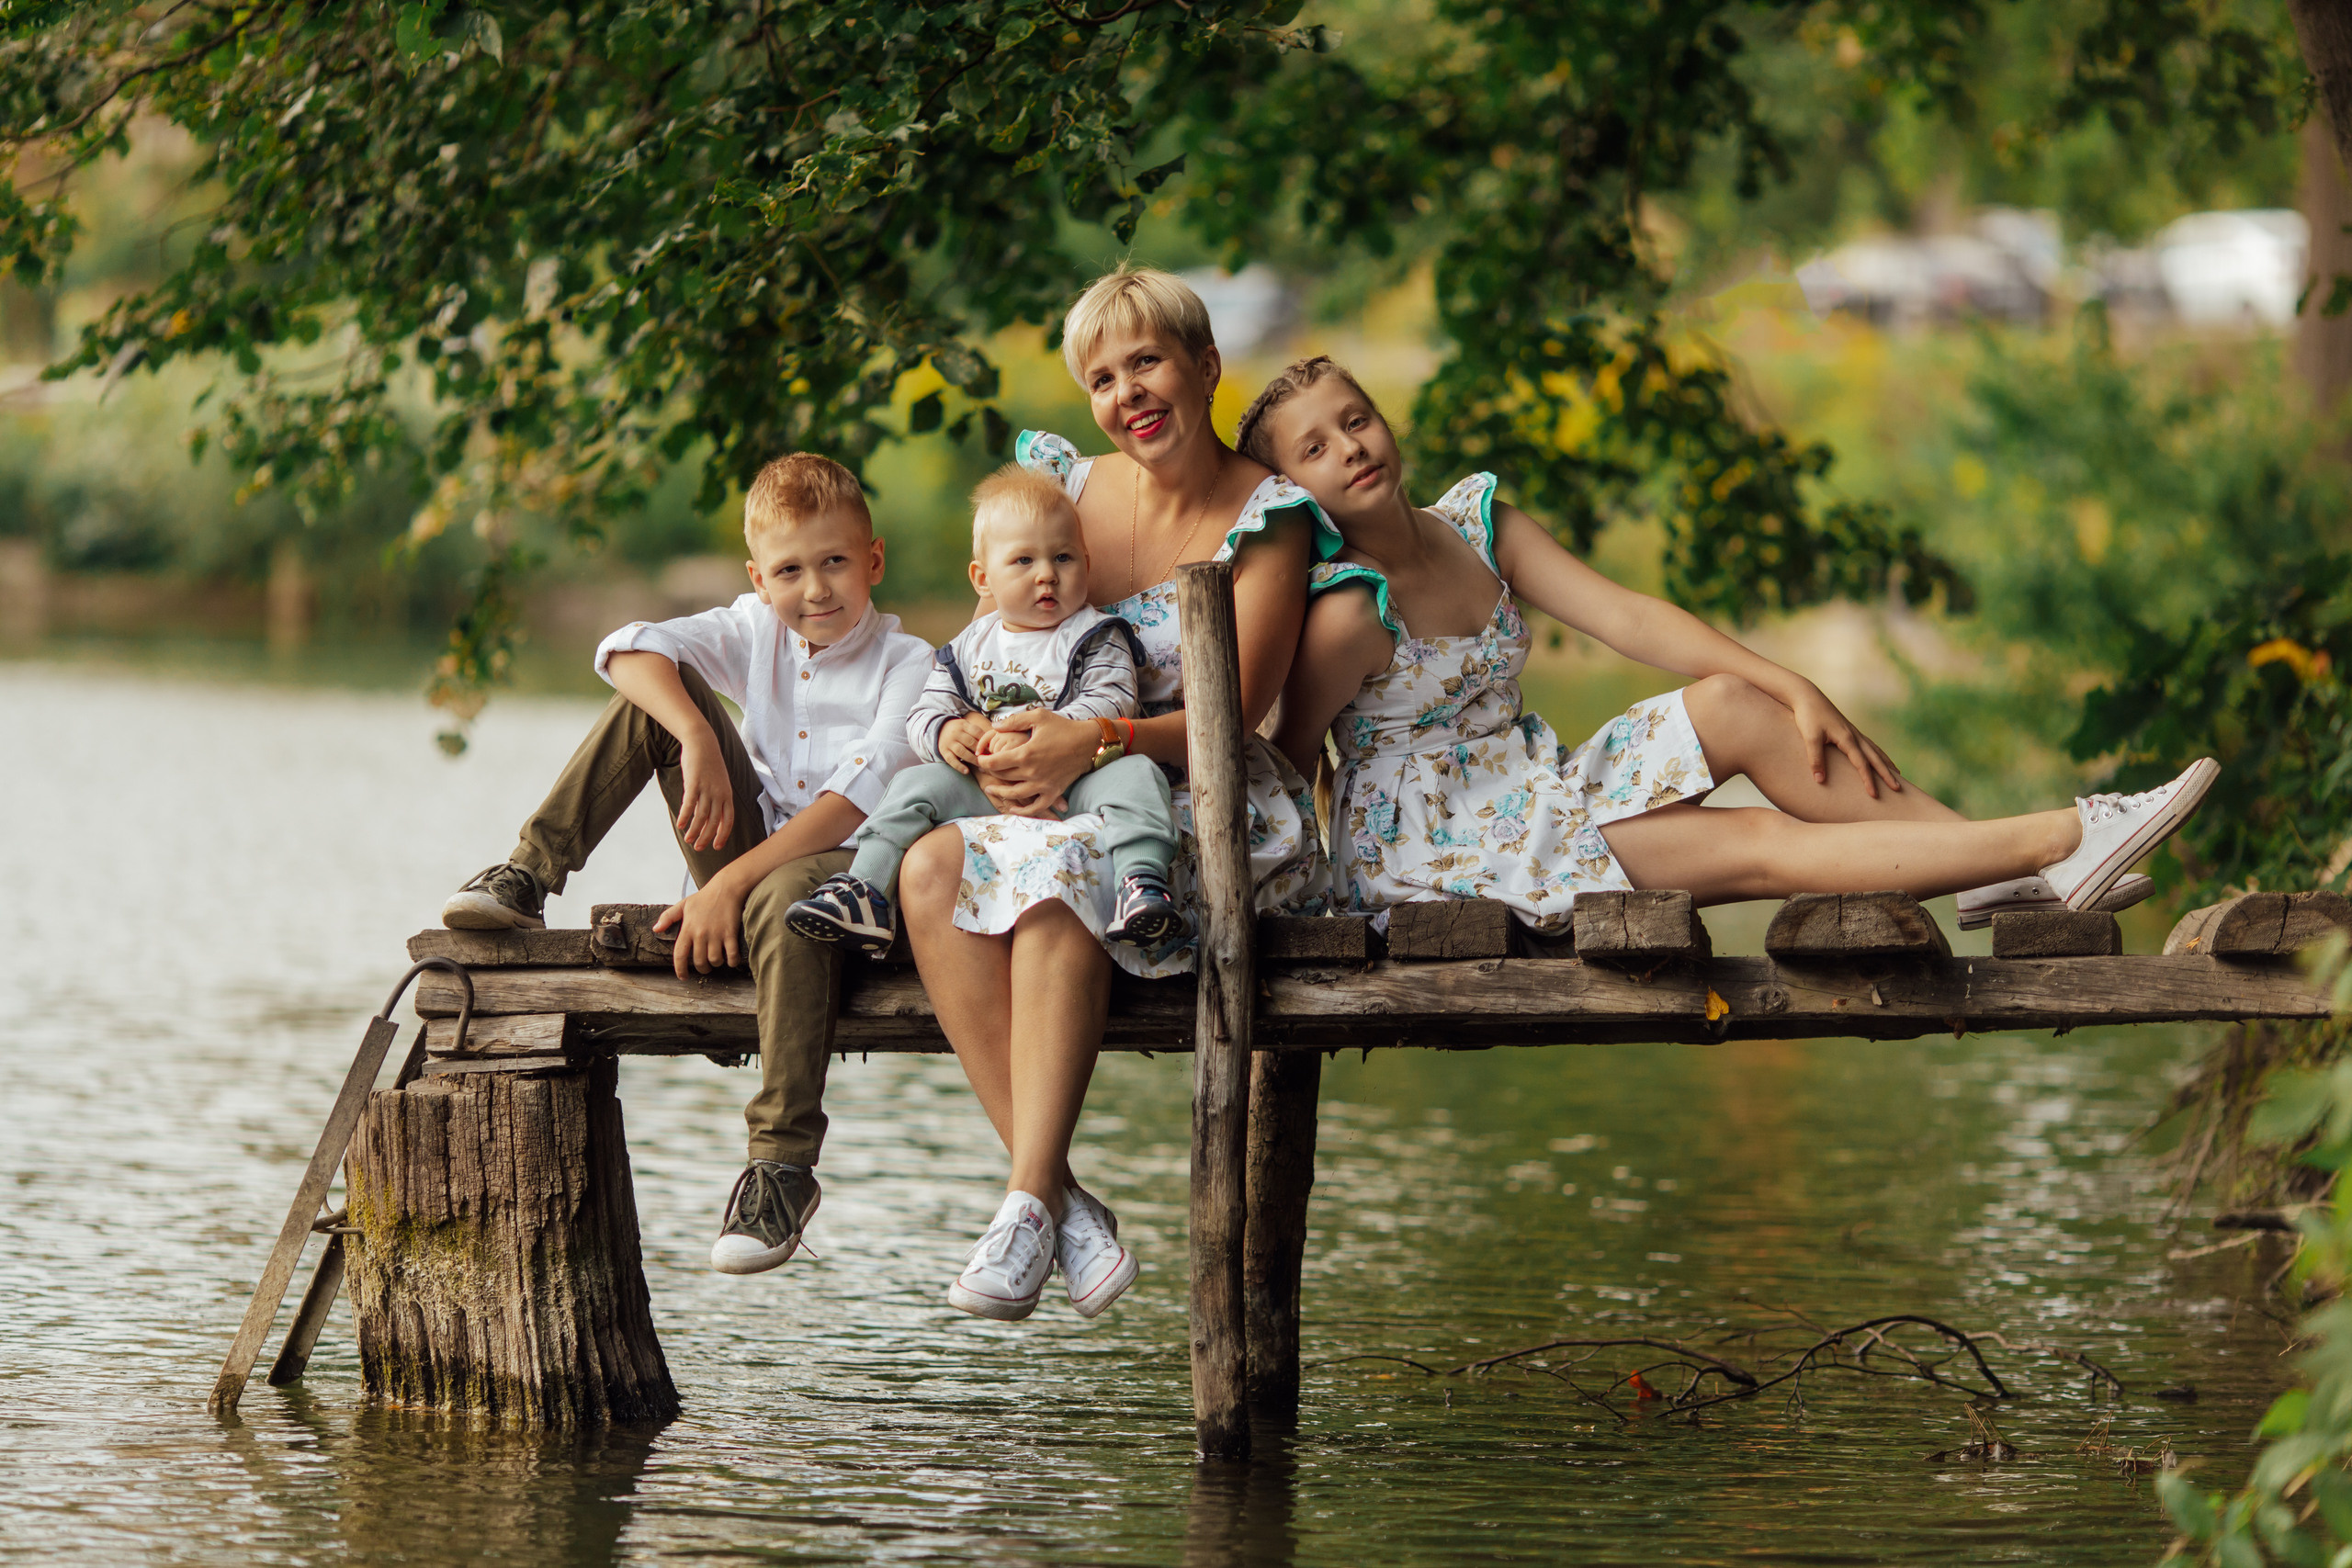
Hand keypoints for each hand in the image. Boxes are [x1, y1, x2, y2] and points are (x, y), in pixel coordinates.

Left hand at [653, 876, 747, 976]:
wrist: (726, 888)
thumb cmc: (704, 897)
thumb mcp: (683, 905)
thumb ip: (668, 917)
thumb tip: (656, 929)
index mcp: (688, 929)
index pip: (680, 955)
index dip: (680, 970)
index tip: (683, 977)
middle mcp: (700, 934)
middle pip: (699, 962)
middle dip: (702, 969)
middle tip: (705, 968)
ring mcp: (716, 934)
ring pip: (715, 960)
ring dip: (716, 964)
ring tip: (717, 961)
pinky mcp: (730, 933)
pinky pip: (731, 955)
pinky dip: (732, 961)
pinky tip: (731, 960)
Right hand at [675, 730, 735, 850]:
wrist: (702, 742)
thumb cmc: (709, 763)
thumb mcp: (719, 781)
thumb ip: (717, 797)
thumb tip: (712, 813)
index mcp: (727, 794)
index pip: (728, 820)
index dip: (723, 835)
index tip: (717, 846)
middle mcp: (719, 794)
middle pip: (714, 822)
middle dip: (707, 837)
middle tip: (698, 848)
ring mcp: (707, 789)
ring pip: (701, 816)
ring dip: (694, 831)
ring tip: (688, 839)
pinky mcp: (694, 783)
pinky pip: (689, 804)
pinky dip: (685, 816)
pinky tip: (680, 824)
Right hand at [939, 713, 992, 774]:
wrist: (939, 729)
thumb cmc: (959, 730)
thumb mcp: (967, 726)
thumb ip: (978, 733)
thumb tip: (994, 743)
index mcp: (963, 725)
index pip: (977, 732)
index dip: (985, 741)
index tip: (993, 749)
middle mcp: (956, 733)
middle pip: (970, 742)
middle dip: (981, 752)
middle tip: (989, 759)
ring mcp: (949, 742)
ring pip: (962, 752)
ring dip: (972, 759)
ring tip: (980, 765)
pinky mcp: (943, 751)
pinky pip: (951, 760)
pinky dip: (959, 766)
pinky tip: (966, 771)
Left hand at [974, 709, 1091, 817]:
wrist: (1088, 741)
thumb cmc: (1062, 727)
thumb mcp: (1038, 717)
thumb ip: (1014, 721)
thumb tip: (994, 726)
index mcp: (1025, 753)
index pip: (995, 762)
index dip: (983, 761)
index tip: (980, 758)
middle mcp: (1032, 772)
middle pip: (1003, 777)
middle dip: (991, 773)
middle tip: (985, 770)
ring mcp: (1043, 784)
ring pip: (1015, 794)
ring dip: (1000, 793)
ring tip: (991, 789)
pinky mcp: (1054, 791)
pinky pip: (1036, 806)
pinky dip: (1024, 810)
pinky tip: (1014, 808)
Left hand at [1790, 684, 1902, 797]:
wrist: (1807, 696)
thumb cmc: (1807, 717)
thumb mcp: (1809, 738)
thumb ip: (1815, 759)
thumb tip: (1820, 780)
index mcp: (1847, 738)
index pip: (1861, 764)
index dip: (1868, 780)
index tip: (1874, 794)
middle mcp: (1854, 735)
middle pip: (1875, 758)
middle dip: (1886, 774)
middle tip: (1898, 788)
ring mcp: (1853, 732)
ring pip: (1875, 750)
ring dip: (1886, 763)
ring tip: (1898, 774)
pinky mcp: (1849, 730)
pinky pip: (1868, 745)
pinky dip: (1877, 753)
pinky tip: (1879, 757)